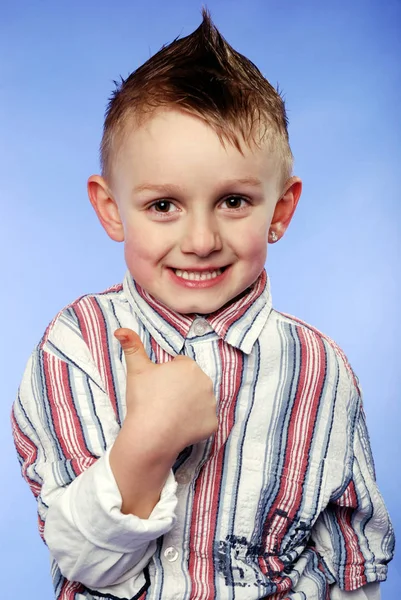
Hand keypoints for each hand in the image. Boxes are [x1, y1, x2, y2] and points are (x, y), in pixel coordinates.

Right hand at [114, 328, 217, 456]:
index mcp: (190, 366)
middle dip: (181, 388)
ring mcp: (211, 404)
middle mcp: (206, 382)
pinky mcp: (213, 424)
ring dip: (190, 404)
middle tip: (163, 400)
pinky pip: (204, 420)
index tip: (158, 387)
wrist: (151, 435)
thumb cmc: (144, 400)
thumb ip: (131, 346)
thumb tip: (120, 330)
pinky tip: (180, 427)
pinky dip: (195, 423)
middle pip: (192, 382)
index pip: (180, 366)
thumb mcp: (136, 370)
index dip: (167, 376)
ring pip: (200, 400)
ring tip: (170, 414)